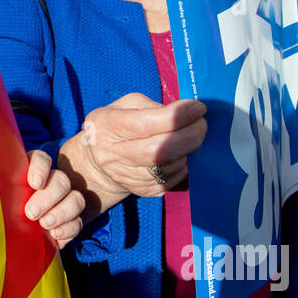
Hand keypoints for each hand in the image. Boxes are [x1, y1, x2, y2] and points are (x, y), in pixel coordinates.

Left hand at [24, 150, 85, 249]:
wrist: (5, 243)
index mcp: (29, 173)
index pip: (41, 159)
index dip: (40, 168)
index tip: (34, 183)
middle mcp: (49, 184)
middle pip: (61, 180)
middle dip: (48, 196)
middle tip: (31, 213)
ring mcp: (62, 203)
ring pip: (76, 199)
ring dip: (62, 212)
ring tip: (45, 224)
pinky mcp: (69, 223)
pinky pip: (78, 222)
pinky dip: (69, 228)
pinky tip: (55, 235)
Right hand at [68, 93, 206, 200]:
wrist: (96, 164)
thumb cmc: (115, 126)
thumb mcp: (124, 106)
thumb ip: (152, 106)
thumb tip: (183, 114)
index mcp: (107, 127)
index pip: (146, 124)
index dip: (177, 116)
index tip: (198, 108)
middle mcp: (114, 155)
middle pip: (160, 150)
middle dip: (190, 135)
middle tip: (201, 125)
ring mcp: (128, 177)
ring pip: (169, 166)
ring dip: (187, 150)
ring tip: (189, 137)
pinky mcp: (142, 191)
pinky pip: (172, 179)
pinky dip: (182, 165)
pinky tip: (179, 154)